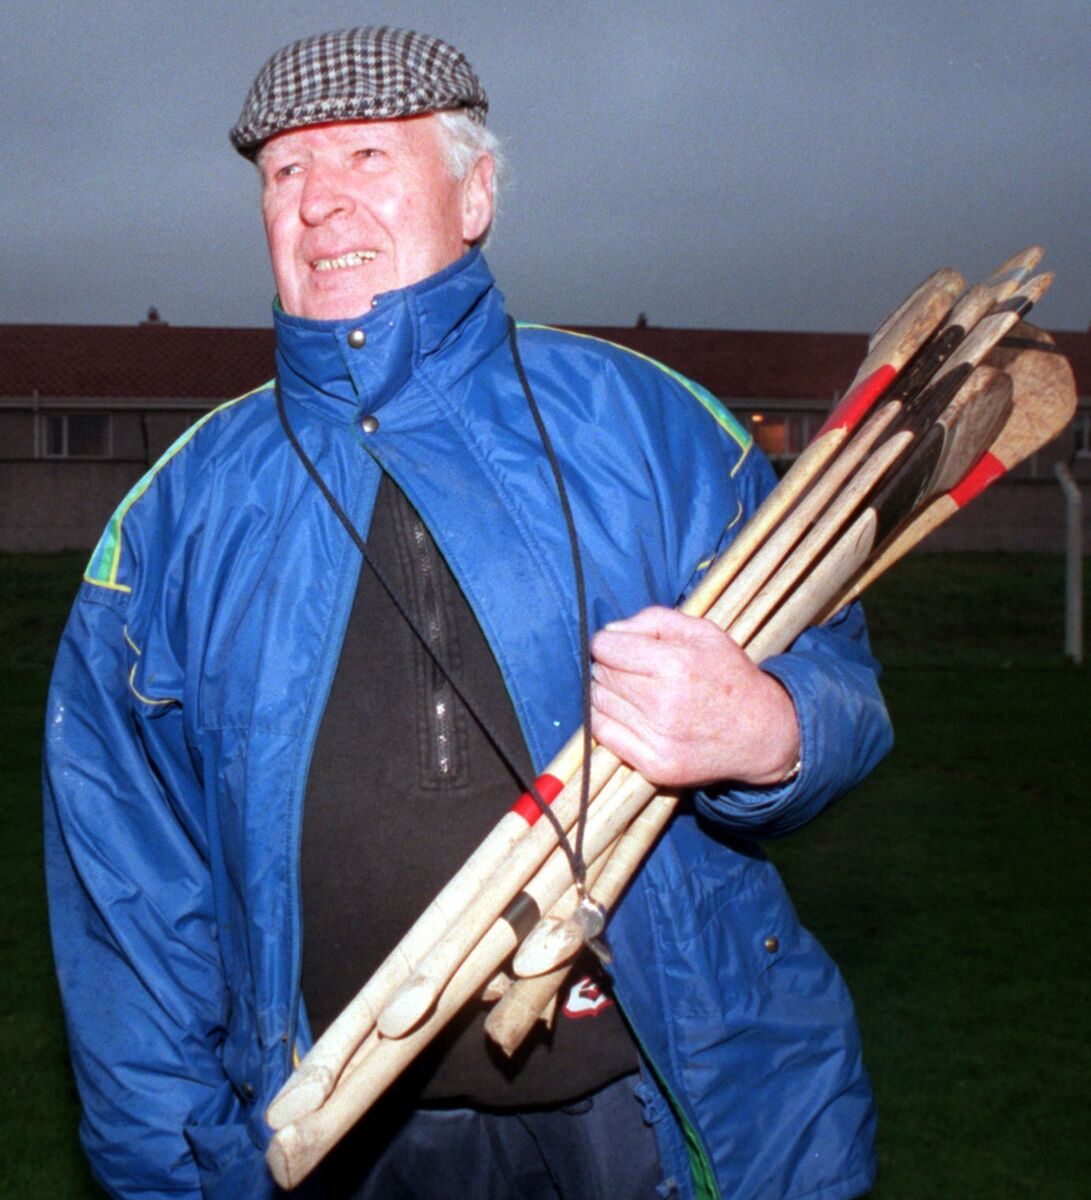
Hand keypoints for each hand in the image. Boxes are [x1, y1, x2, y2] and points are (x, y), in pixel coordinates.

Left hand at [589, 606, 799, 787]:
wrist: (761, 732)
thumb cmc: (728, 675)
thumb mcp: (702, 632)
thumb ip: (653, 620)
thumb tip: (609, 634)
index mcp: (676, 664)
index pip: (607, 647)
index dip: (607, 643)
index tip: (619, 647)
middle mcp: (664, 703)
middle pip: (601, 675)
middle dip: (608, 666)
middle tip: (630, 669)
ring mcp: (659, 738)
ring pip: (598, 703)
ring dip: (607, 693)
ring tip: (632, 691)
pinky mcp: (655, 765)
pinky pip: (603, 735)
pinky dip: (606, 720)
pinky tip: (627, 713)